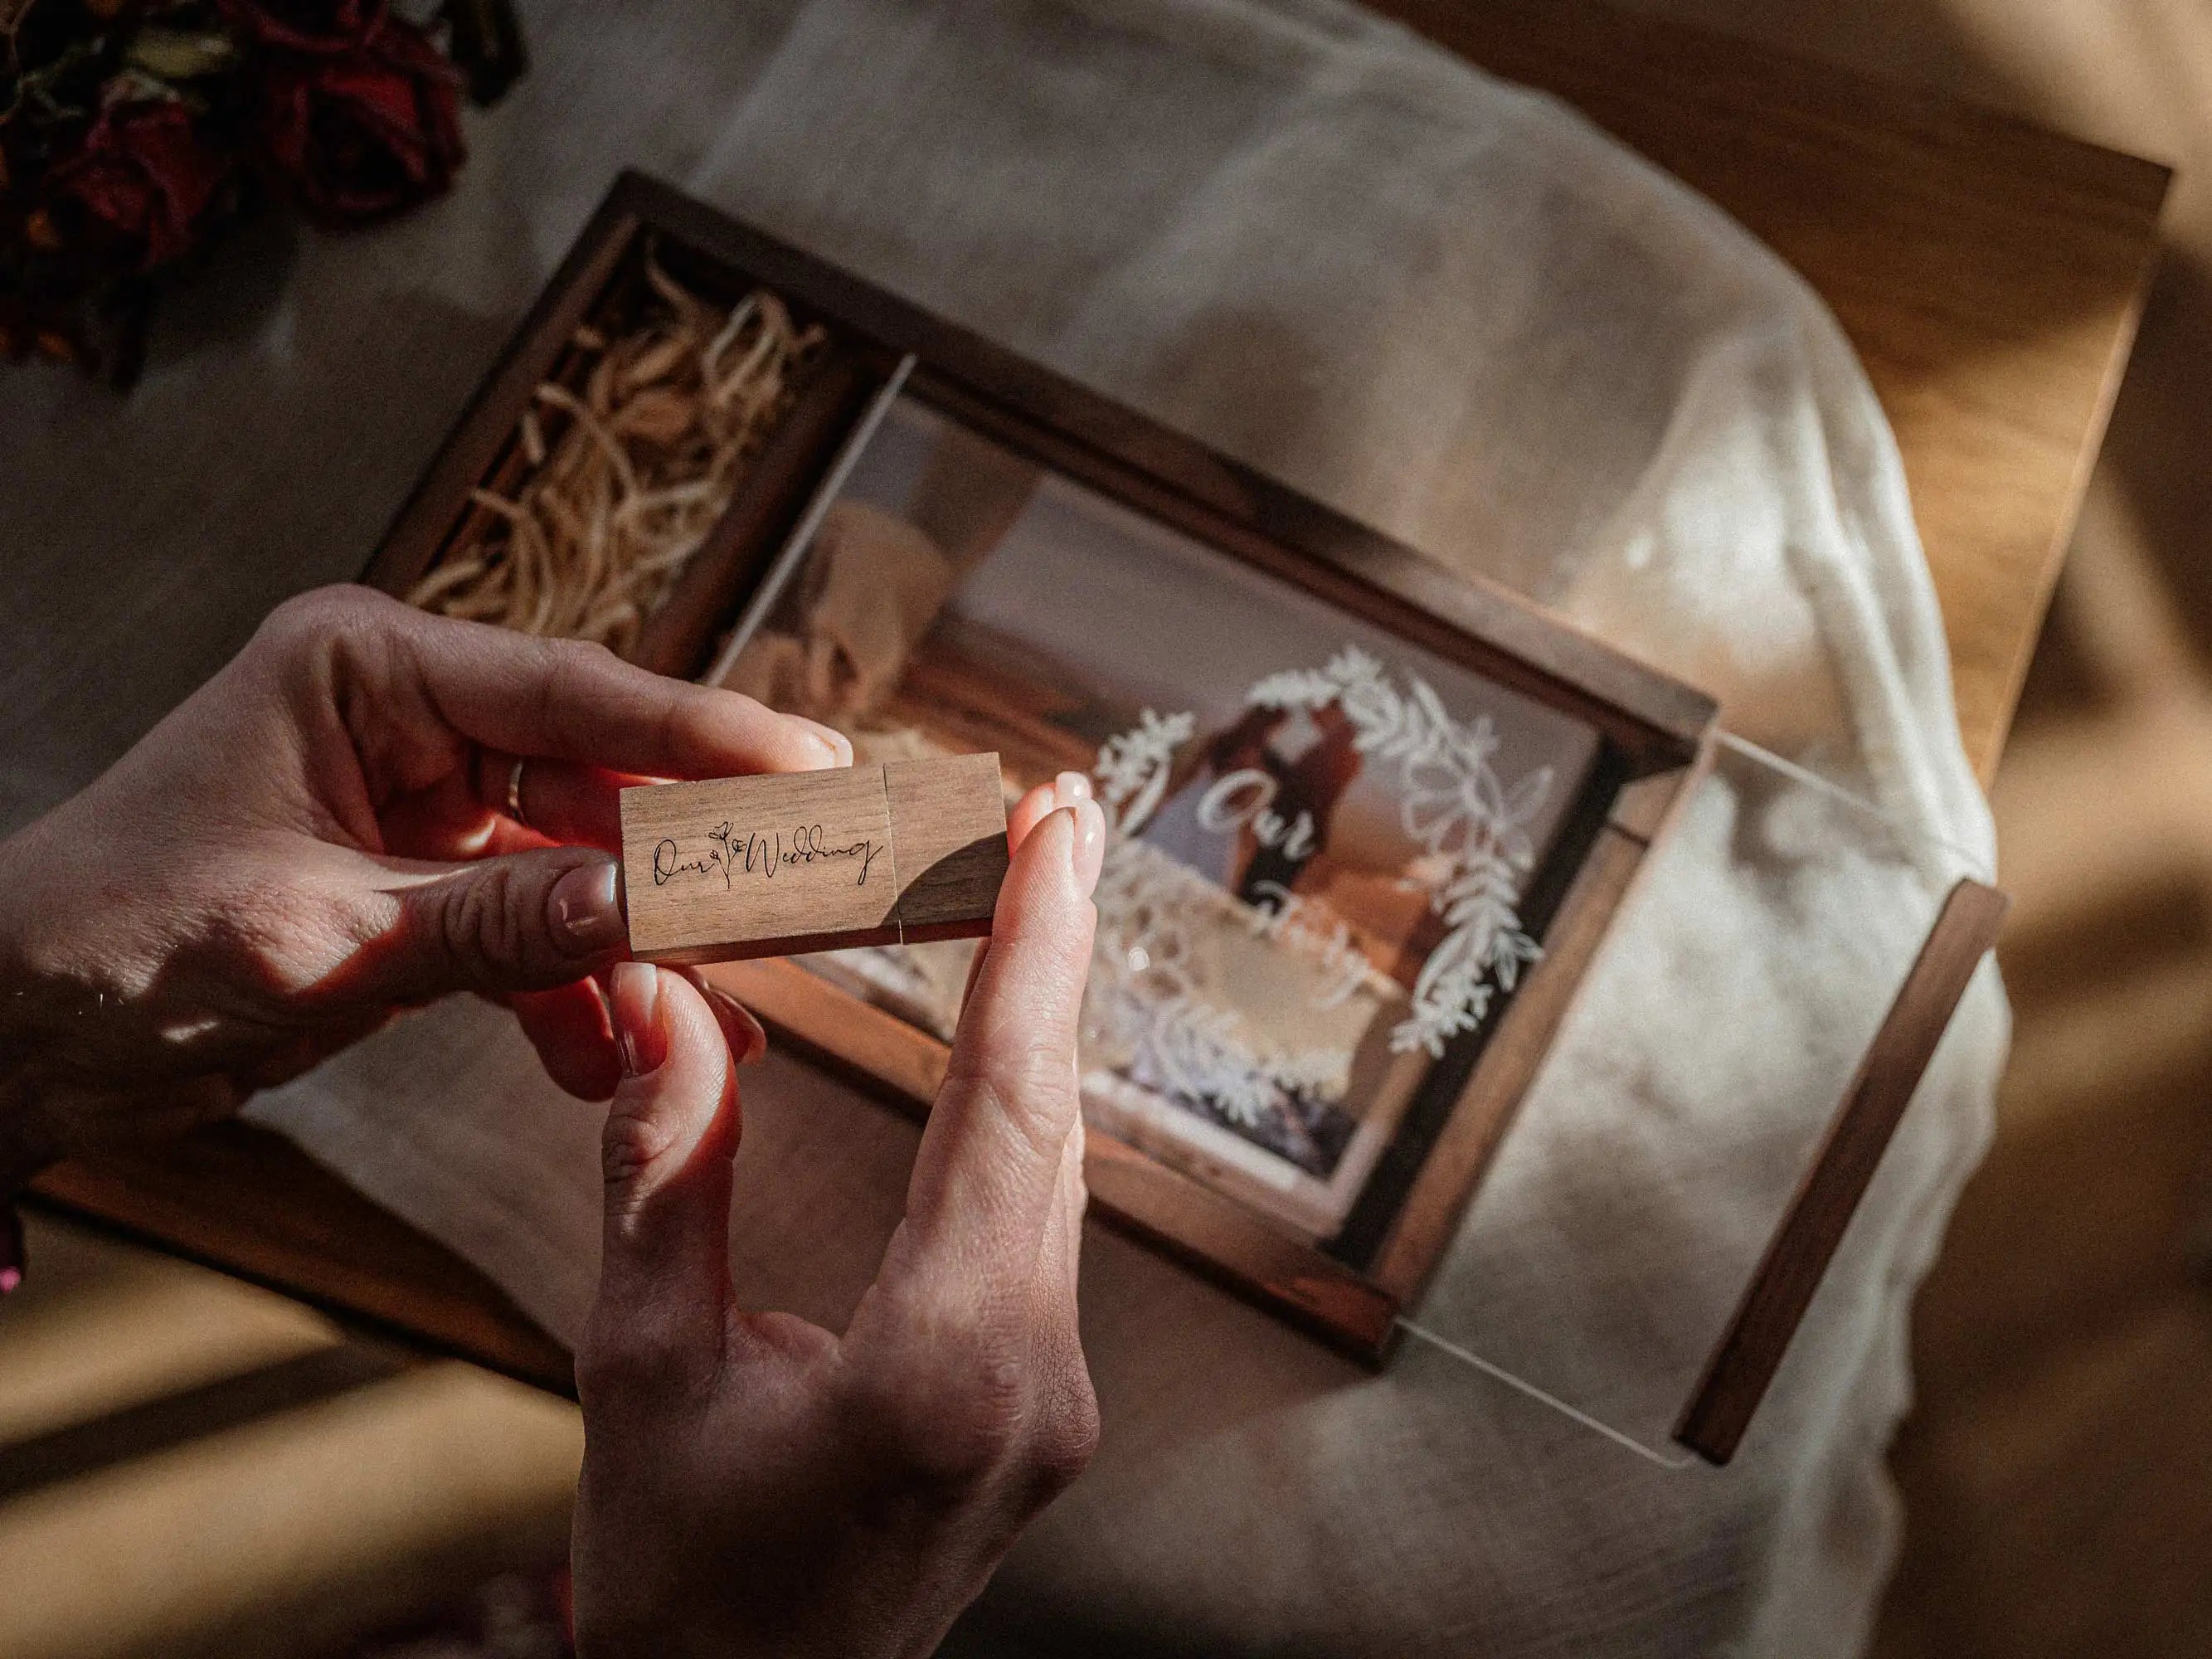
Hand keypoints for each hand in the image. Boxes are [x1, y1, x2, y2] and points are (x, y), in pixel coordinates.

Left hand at [0, 584, 846, 1187]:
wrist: (13, 1040)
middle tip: (812, 889)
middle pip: (597, 772)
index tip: (814, 764)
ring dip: (644, 942)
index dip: (702, 732)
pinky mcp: (424, 885)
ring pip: (583, 859)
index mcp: (363, 669)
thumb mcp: (316, 938)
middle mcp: (405, 718)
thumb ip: (495, 922)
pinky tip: (608, 1059)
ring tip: (724, 1010)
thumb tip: (653, 912)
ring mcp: (421, 803)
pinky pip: (537, 927)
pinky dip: (573, 995)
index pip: (570, 689)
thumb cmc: (111, 948)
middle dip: (695, 851)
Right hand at [571, 775, 1106, 1658]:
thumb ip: (663, 1175)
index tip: (1050, 827)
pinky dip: (1024, 1119)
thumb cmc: (682, 1583)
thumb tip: (667, 1000)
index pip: (1004, 1109)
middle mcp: (1033, 1372)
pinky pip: (1047, 1228)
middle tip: (1050, 815)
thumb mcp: (640, 1373)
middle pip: (1053, 1121)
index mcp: (940, 1362)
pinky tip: (1006, 1050)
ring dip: (1041, 1032)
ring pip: (1059, 1171)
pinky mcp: (1047, 1406)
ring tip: (1029, 894)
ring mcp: (1058, 1396)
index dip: (1030, 950)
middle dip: (1051, 956)